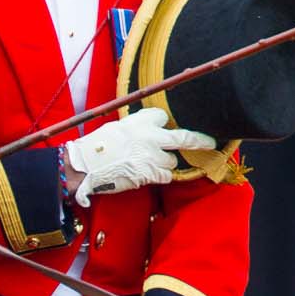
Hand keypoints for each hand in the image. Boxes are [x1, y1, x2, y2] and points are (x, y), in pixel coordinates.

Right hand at [63, 108, 215, 205]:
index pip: (163, 118)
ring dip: (164, 164)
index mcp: (140, 121)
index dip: (162, 125)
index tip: (161, 129)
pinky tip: (146, 175)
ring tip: (147, 165)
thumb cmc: (95, 147)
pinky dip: (159, 176)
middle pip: (184, 138)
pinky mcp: (148, 173)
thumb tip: (152, 134)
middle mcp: (150, 137)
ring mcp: (151, 156)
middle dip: (200, 141)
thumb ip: (137, 130)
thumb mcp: (117, 129)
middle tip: (210, 143)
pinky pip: (164, 176)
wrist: (84, 165)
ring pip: (171, 161)